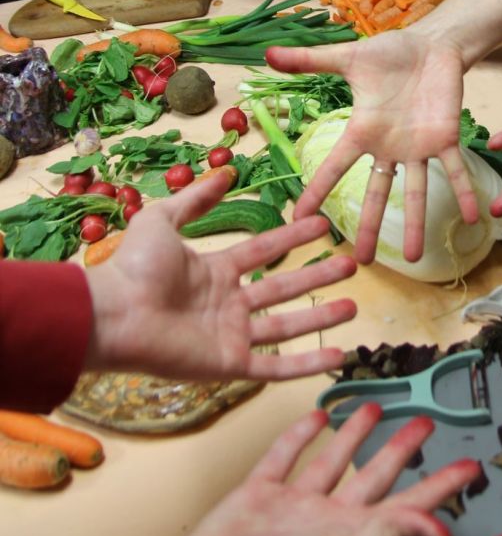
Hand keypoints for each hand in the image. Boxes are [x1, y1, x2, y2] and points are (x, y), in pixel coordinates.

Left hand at [85, 171, 357, 380]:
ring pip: (286, 327)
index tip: (323, 225)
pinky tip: (338, 356)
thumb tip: (225, 170)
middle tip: (350, 265)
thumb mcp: (162, 220)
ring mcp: (231, 336)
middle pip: (282, 288)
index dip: (292, 237)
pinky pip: (276, 366)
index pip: (263, 252)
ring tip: (353, 306)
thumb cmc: (134, 268)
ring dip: (320, 318)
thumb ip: (195, 199)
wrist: (115, 314)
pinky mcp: (231, 364)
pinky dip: (307, 364)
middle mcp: (227, 304)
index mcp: (214, 272)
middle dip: (316, 276)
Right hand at [136, 404, 479, 535]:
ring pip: (333, 462)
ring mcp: (294, 506)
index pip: (410, 505)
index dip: (442, 486)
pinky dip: (300, 436)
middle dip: (403, 450)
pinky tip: (315, 418)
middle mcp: (330, 520)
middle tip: (426, 423)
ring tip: (374, 407)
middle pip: (377, 476)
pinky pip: (285, 458)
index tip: (469, 466)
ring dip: (355, 435)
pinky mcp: (259, 494)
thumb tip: (442, 530)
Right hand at [268, 32, 476, 262]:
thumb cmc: (389, 54)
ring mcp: (418, 147)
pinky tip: (474, 217)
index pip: (334, 166)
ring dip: (418, 224)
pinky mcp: (445, 138)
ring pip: (416, 192)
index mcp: (362, 132)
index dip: (317, 190)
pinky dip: (464, 192)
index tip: (299, 217)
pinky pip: (455, 170)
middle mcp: (388, 148)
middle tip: (362, 263)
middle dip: (370, 227)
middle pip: (377, 194)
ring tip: (415, 259)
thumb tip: (268, 53)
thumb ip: (311, 60)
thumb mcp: (348, 58)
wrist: (430, 45)